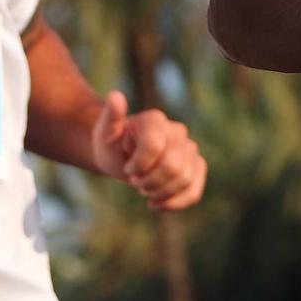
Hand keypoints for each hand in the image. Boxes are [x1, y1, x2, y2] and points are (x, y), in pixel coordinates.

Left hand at [90, 92, 206, 210]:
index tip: (128, 169)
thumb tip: (115, 96)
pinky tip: (157, 205)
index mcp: (156, 120)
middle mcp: (177, 131)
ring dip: (160, 193)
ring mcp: (190, 149)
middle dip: (150, 182)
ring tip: (145, 189)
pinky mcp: (196, 167)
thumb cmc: (112, 144)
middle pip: (174, 166)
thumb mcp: (104, 133)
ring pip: (185, 180)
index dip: (139, 165)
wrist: (122, 157)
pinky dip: (176, 203)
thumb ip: (110, 116)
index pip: (155, 146)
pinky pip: (194, 191)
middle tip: (135, 181)